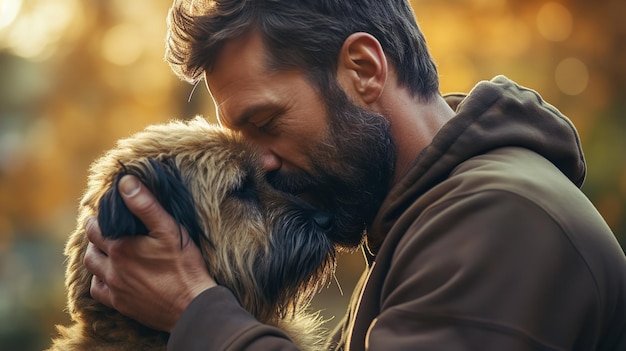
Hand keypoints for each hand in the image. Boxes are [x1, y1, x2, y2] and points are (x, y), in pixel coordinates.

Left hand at [83, 174, 216, 331]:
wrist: (192, 306)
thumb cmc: (185, 266)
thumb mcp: (169, 229)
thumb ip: (146, 205)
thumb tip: (125, 182)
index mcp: (120, 248)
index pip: (95, 228)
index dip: (98, 218)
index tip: (107, 212)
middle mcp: (112, 269)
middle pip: (91, 248)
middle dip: (95, 235)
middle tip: (106, 227)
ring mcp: (115, 288)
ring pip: (93, 268)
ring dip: (95, 256)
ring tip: (107, 248)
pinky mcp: (122, 305)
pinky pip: (99, 291)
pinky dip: (100, 280)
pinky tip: (110, 275)